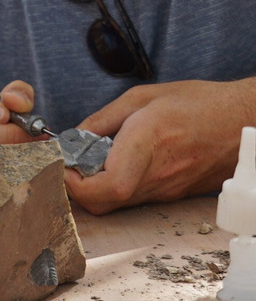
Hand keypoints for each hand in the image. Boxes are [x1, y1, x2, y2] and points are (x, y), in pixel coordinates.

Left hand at [65, 78, 255, 214]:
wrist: (244, 121)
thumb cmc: (198, 103)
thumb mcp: (142, 97)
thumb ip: (103, 118)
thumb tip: (75, 136)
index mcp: (148, 142)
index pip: (108, 186)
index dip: (76, 184)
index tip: (62, 166)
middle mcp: (158, 174)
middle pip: (104, 202)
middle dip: (77, 188)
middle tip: (69, 164)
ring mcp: (168, 189)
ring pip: (118, 204)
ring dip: (95, 188)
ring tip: (92, 160)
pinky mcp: (174, 194)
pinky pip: (136, 198)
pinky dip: (116, 187)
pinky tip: (116, 164)